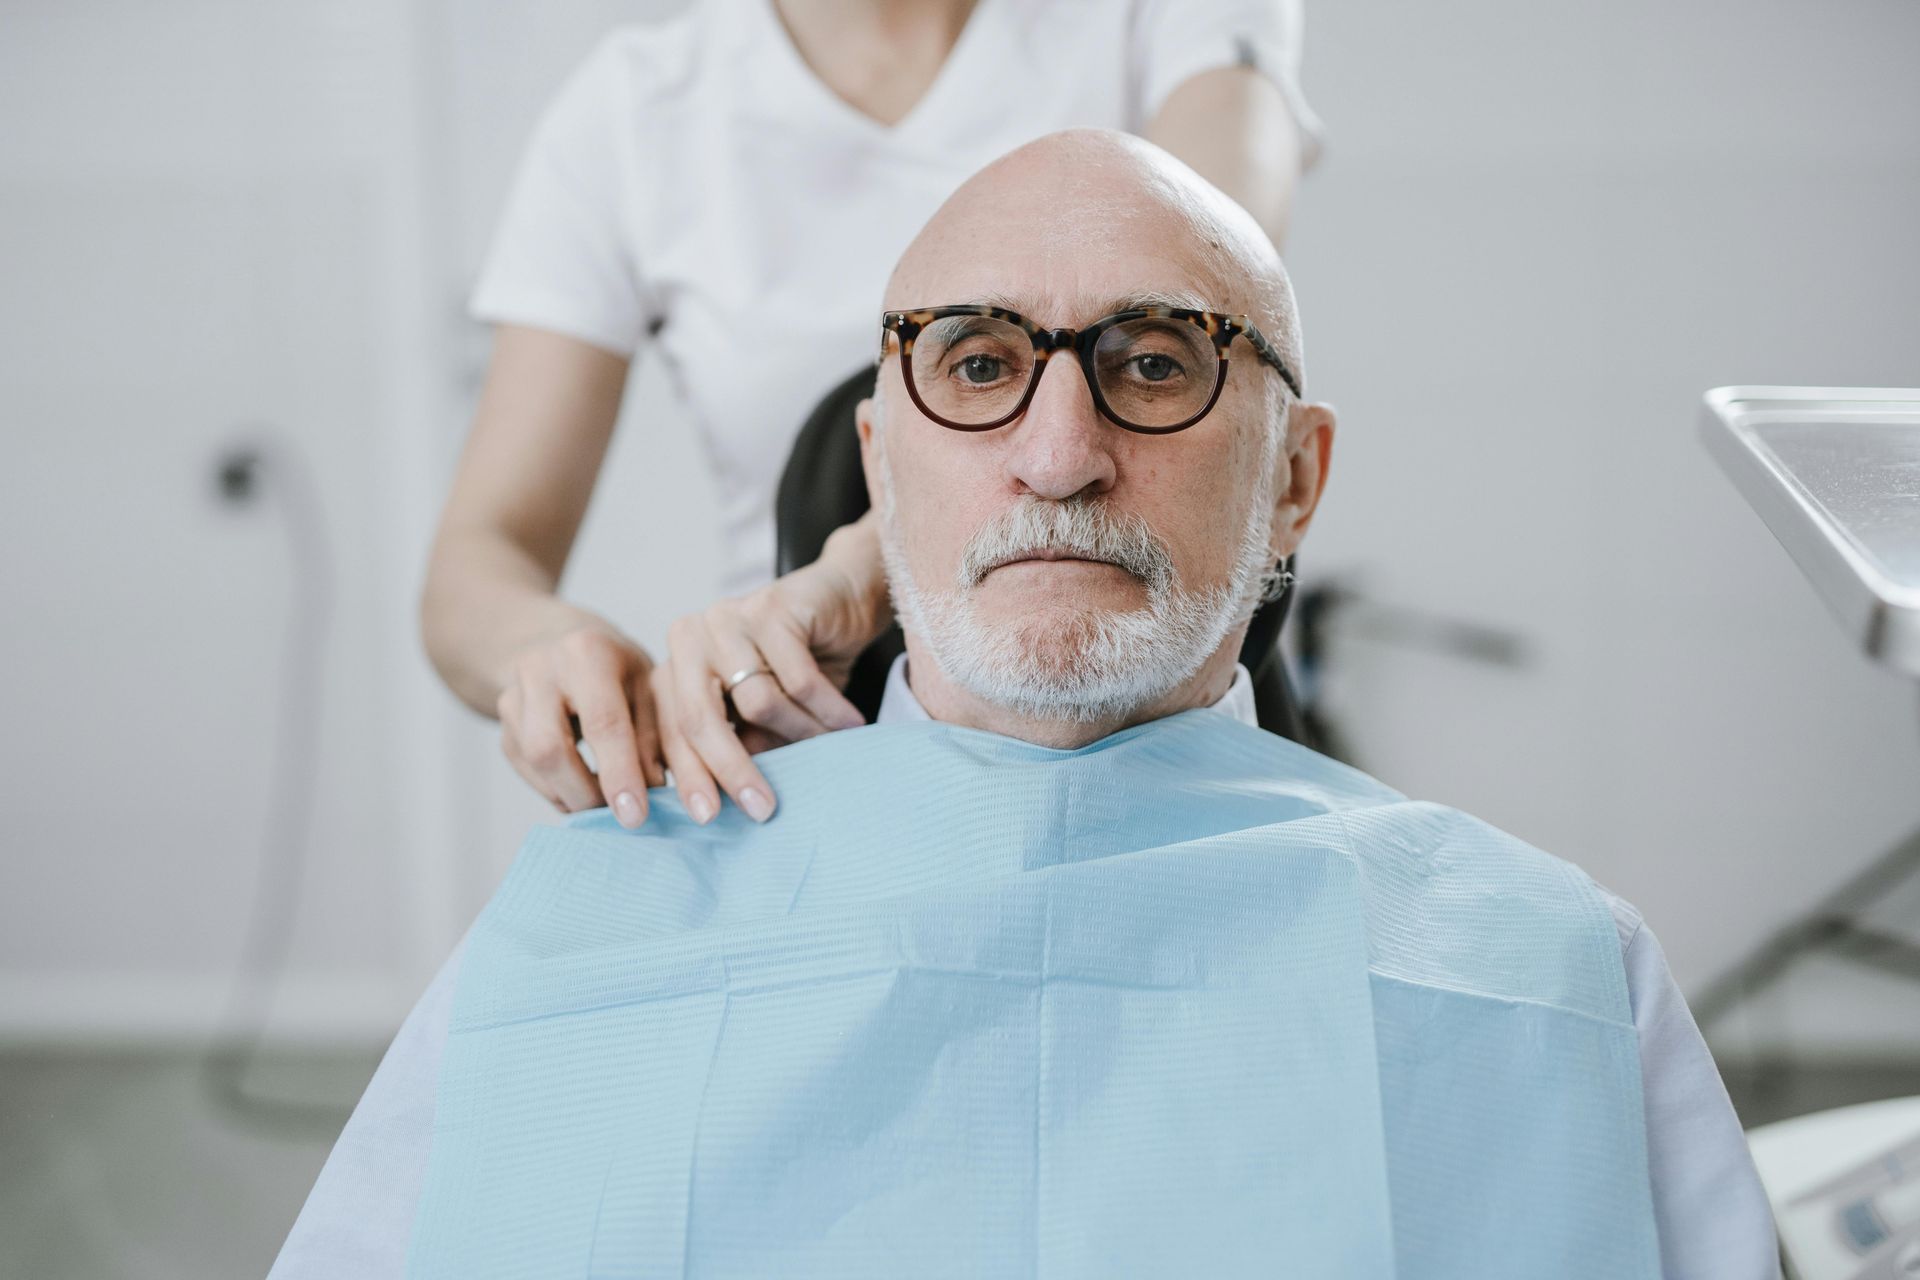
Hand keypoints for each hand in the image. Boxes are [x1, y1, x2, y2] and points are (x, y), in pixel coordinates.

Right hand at [495, 619, 664, 826]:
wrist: (558, 639)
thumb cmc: (617, 667)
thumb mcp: (648, 685)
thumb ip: (653, 734)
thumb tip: (655, 790)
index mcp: (587, 653)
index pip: (602, 723)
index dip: (619, 774)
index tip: (635, 816)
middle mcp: (540, 668)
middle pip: (550, 749)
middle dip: (586, 793)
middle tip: (620, 815)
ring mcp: (512, 693)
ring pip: (532, 762)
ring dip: (570, 795)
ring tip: (605, 803)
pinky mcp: (501, 719)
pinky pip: (525, 768)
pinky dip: (556, 789)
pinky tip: (582, 790)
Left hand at [654, 516, 890, 824]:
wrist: (845, 598)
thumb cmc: (801, 663)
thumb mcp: (765, 714)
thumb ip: (741, 745)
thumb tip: (725, 804)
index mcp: (677, 665)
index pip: (673, 730)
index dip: (690, 776)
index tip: (709, 819)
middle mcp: (690, 637)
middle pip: (700, 719)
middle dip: (731, 770)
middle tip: (761, 809)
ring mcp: (727, 618)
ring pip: (756, 703)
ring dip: (799, 733)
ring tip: (829, 745)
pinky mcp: (769, 608)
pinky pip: (797, 681)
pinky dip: (827, 710)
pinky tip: (850, 723)